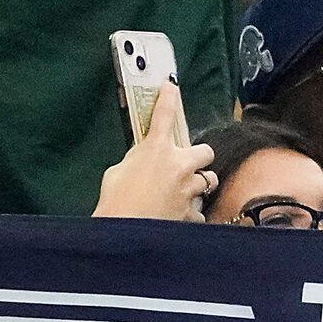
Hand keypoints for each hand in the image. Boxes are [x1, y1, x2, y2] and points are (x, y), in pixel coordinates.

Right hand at [92, 85, 217, 219]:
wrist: (121, 235)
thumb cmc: (113, 203)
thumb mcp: (117, 173)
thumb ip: (135, 161)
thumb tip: (142, 159)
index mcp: (155, 150)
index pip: (164, 116)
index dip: (169, 98)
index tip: (171, 87)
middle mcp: (179, 166)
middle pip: (205, 152)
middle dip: (198, 159)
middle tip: (186, 167)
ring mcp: (189, 189)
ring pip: (209, 180)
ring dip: (198, 185)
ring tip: (183, 194)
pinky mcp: (192, 211)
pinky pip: (200, 210)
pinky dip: (191, 213)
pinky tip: (179, 217)